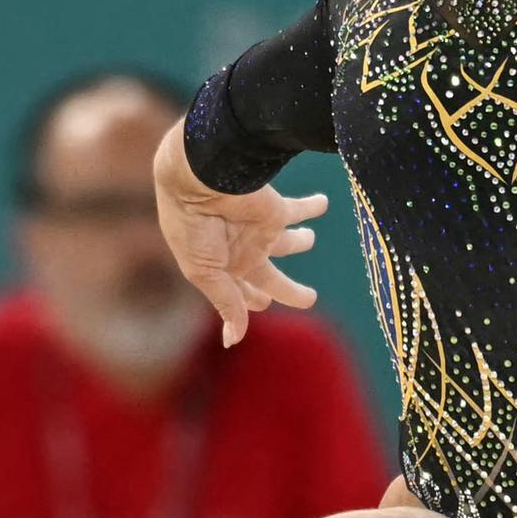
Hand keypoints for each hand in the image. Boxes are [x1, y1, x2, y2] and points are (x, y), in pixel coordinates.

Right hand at [154, 129, 328, 346]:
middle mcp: (242, 249)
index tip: (263, 305)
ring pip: (289, 241)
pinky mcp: (275, 209)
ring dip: (301, 241)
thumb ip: (225, 303)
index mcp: (221, 267)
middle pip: (271, 275)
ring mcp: (259, 229)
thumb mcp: (204, 272)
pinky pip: (301, 208)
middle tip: (308, 298)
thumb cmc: (192, 227)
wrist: (199, 176)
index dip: (251, 301)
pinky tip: (323, 203)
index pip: (240, 290)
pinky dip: (313, 206)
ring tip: (310, 239)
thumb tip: (233, 341)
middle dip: (287, 289)